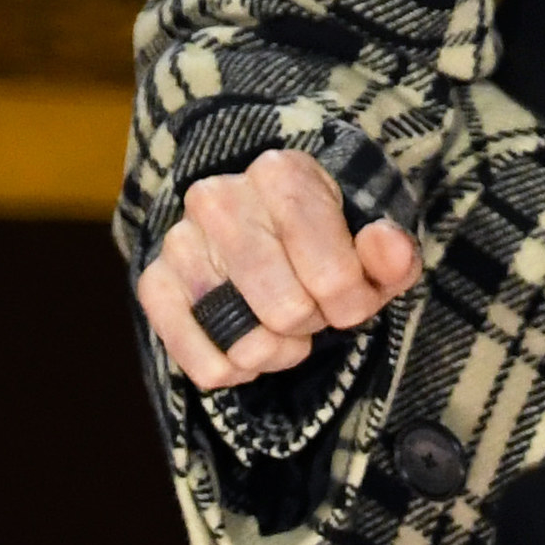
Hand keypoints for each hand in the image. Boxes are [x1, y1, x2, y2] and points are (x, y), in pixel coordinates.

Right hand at [136, 148, 421, 390]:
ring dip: (277, 351)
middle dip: (313, 322)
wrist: (268, 220)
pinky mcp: (153, 283)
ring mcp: (179, 241)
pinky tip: (247, 347)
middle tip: (313, 307)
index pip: (331, 274)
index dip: (353, 303)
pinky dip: (234, 370)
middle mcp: (220, 199)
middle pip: (286, 311)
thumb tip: (388, 248)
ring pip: (243, 340)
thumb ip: (391, 251)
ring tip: (284, 327)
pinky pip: (199, 362)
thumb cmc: (327, 233)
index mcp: (282, 174)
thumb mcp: (372, 237)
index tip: (353, 298)